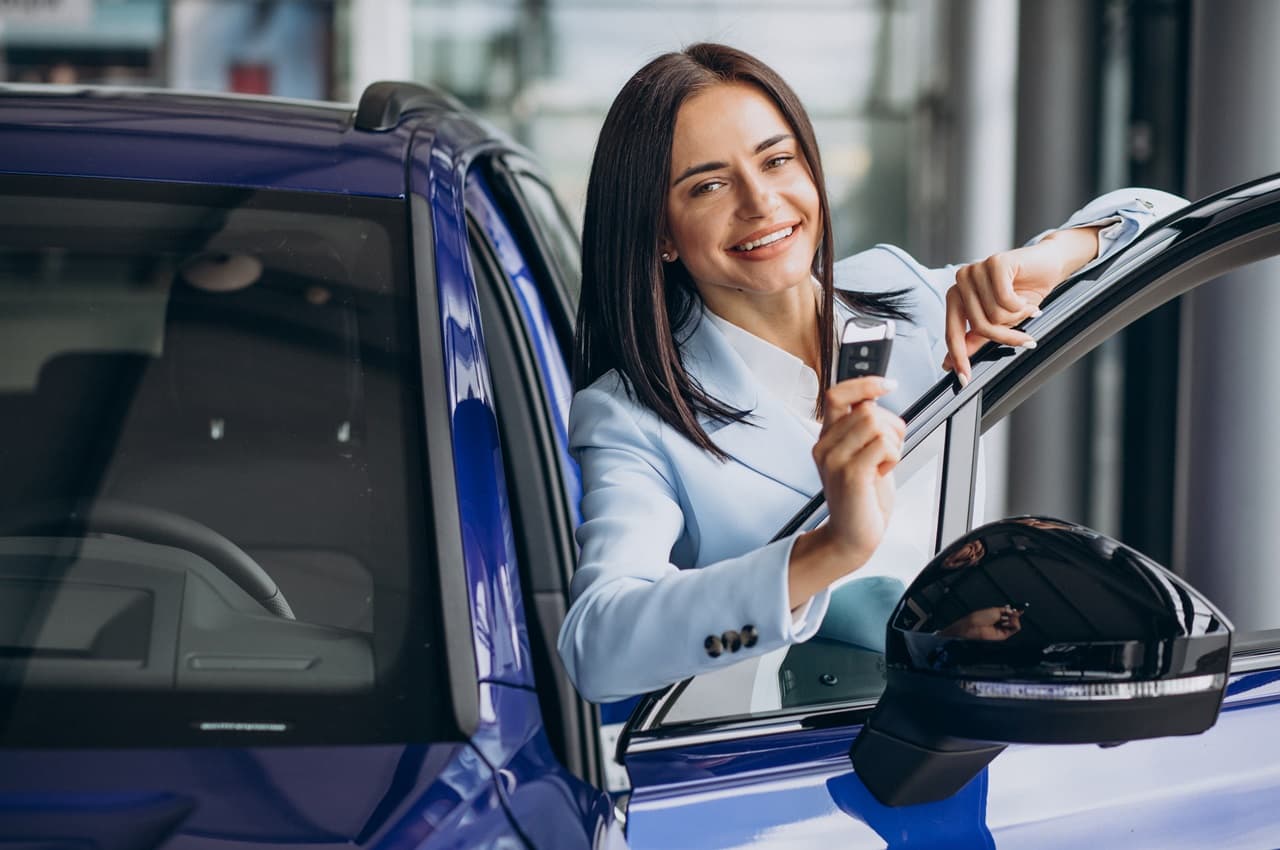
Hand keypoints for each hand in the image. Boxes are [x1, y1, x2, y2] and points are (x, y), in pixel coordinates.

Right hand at [787, 375, 903, 607]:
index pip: (837, 394)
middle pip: (868, 409)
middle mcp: (825, 446)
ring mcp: (835, 460)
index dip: (864, 384)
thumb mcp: (861, 455)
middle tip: (888, 452)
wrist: (853, 536)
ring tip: (883, 464)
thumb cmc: (862, 497)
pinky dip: (893, 457)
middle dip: (891, 427)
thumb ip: (863, 428)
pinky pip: (884, 445)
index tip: (887, 384)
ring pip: (877, 424)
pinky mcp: (851, 474)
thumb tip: (875, 399)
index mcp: (827, 438)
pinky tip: (882, 473)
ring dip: (893, 444)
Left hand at [938, 605, 1022, 640]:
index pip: (1012, 612)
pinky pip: (1015, 628)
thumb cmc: (981, 616)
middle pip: (1015, 617)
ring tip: (1004, 619)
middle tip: (1010, 612)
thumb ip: (1007, 611)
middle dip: (1015, 613)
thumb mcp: (995, 610)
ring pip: (1017, 623)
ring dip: (1014, 618)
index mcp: (999, 614)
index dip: (1017, 610)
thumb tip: (1017, 610)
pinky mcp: (1004, 635)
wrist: (974, 626)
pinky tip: (1005, 622)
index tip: (1023, 607)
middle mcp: (1002, 621)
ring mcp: (1003, 628)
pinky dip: (1013, 623)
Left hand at [943, 226, 1101, 384]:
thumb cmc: (1023, 293)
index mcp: (957, 295)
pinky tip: (1027, 300)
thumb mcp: (999, 322)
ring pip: (994, 315)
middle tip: (1024, 339)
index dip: (959, 357)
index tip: (964, 379)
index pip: (953, 332)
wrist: (1050, 266)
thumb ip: (975, 339)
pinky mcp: (995, 263)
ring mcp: (976, 270)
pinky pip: (1005, 300)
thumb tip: (951, 363)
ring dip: (1017, 317)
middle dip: (1004, 336)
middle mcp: (961, 281)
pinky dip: (1022, 305)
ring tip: (1025, 308)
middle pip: (978, 326)